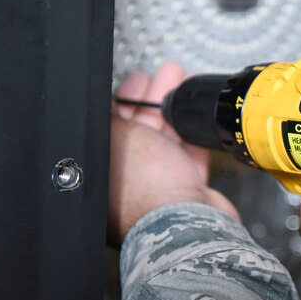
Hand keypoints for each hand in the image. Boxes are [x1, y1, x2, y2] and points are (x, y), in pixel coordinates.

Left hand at [109, 62, 238, 245]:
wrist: (187, 223)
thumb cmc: (144, 189)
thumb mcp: (115, 137)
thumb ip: (108, 116)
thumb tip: (105, 102)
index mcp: (102, 174)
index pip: (111, 127)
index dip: (125, 99)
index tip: (138, 80)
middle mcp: (128, 182)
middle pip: (140, 130)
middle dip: (154, 98)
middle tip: (165, 76)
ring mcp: (160, 186)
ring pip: (166, 139)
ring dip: (175, 111)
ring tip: (185, 85)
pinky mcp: (188, 191)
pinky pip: (188, 155)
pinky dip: (193, 133)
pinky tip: (198, 116)